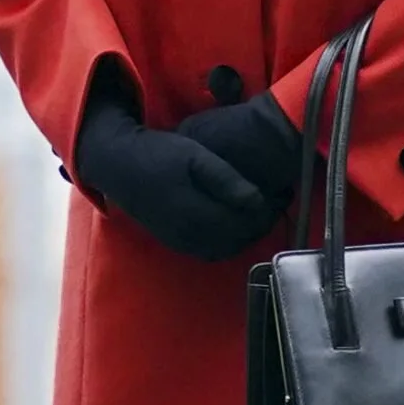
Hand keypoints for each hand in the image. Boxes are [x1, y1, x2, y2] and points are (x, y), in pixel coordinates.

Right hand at [78, 89, 279, 260]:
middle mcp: (190, 236)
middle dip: (263, 223)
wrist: (119, 166)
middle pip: (240, 239)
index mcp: (197, 213)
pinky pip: (212, 250)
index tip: (283, 192)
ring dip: (249, 234)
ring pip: (228, 249)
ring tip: (262, 210)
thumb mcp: (195, 156)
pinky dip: (231, 240)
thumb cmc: (160, 154)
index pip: (246, 223)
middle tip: (279, 200)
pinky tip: (238, 221)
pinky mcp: (176, 242)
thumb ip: (227, 180)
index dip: (269, 211)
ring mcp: (182, 242)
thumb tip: (257, 200)